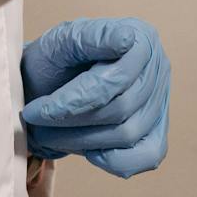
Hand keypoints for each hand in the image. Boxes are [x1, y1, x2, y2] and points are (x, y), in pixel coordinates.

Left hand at [20, 16, 170, 177]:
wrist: (44, 86)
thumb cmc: (53, 62)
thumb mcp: (60, 41)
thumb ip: (91, 36)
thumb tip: (126, 38)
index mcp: (140, 38)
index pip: (115, 78)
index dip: (75, 99)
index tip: (38, 111)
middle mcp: (157, 68)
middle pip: (121, 108)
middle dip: (72, 121)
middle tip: (37, 121)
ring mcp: (159, 101)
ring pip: (128, 133)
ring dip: (82, 140)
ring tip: (51, 133)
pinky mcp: (156, 132)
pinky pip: (146, 156)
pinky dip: (112, 159)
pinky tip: (88, 149)